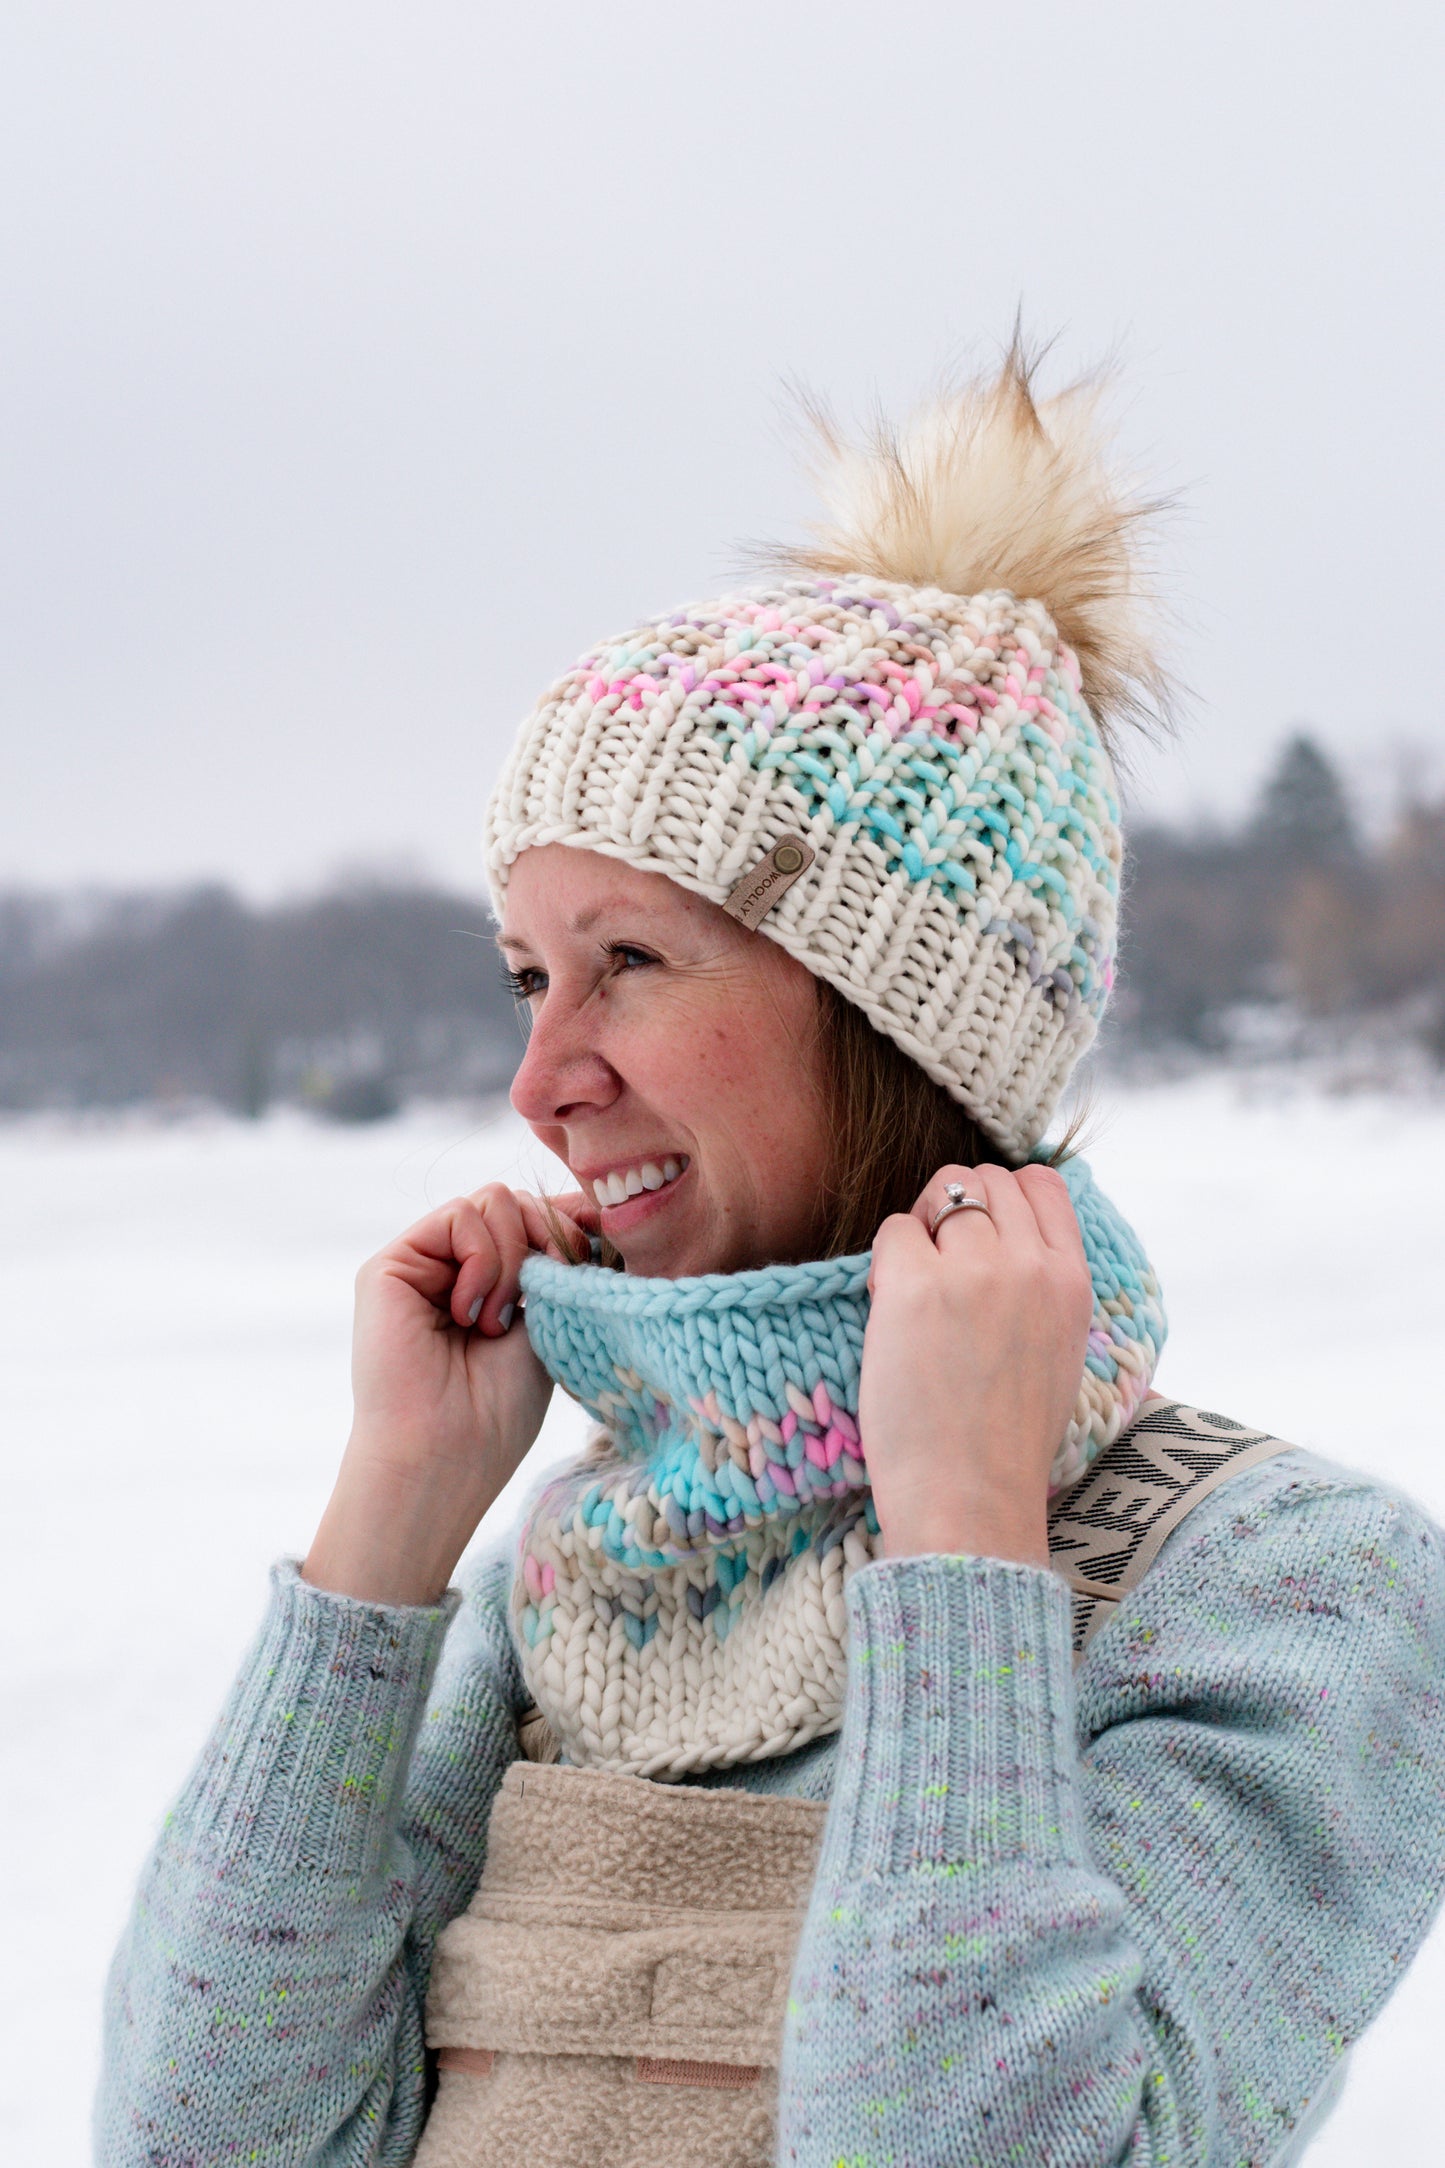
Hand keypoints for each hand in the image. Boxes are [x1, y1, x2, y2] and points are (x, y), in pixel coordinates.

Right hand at [302, 1185, 595, 1605]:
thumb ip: (558, 1262)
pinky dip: (484, 1259)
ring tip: (498, 1321)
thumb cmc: (499, 1410)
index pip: (535, 1214)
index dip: (571, 1220)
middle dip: (548, 1238)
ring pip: (493, 1199)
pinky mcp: (390, 1265)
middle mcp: (453, 1266)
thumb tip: (589, 1207)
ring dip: (514, 1258)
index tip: (596, 1251)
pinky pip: (460, 1215)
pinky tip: (473, 1313)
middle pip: (517, 1199)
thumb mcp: (549, 1321)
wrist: (448, 1454)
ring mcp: (420, 1263)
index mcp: (491, 1281)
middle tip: (545, 1296)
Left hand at [858, 1163, 1092, 1566]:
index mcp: (1071, 1281)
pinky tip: (891, 1311)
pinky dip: (886, 1261)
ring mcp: (973, 1271)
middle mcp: (1029, 1265)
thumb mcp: (1057, 1349)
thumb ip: (1043, 1286)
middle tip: (936, 1263)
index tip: (978, 1232)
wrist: (971, 1500)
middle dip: (954, 1207)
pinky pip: (894, 1231)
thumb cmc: (1005, 1440)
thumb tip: (1007, 1232)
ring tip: (914, 1290)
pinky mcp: (915, 1287)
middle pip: (984, 1179)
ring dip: (920, 1229)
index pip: (1042, 1182)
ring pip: (940, 1193)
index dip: (1002, 1195)